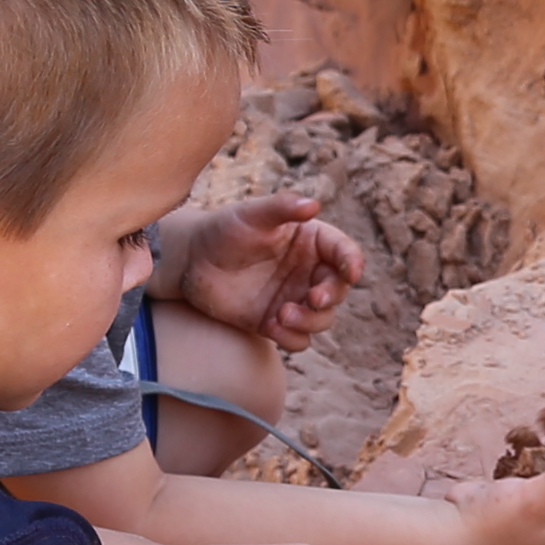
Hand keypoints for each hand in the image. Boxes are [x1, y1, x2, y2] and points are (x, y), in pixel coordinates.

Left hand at [162, 195, 363, 350]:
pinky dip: (293, 338)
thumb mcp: (251, 214)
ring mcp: (293, 298)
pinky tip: (273, 327)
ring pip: (322, 318)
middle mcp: (308, 272)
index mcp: (311, 242)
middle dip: (331, 296)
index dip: (352, 262)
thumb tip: (313, 205)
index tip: (351, 273)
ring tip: (282, 314)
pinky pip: (298, 339)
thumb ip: (282, 208)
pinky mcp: (275, 322)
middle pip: (338, 290)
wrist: (192, 261)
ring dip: (311, 321)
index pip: (344, 253)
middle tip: (313, 298)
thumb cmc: (224, 229)